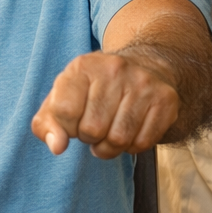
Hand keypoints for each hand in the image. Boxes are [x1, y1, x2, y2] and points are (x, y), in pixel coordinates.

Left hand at [31, 52, 179, 157]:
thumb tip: (57, 146)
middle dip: (89, 138)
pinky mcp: (165, 99)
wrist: (144, 65)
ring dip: (110, 147)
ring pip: (118, 140)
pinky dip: (132, 147)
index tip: (72, 125)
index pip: (64, 112)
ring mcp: (142, 83)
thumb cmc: (94, 90)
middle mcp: (114, 69)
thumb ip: (46, 124)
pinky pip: (142, 143)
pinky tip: (129, 132)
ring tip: (109, 133)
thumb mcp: (62, 97)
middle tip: (94, 129)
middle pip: (92, 129)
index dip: (66, 129)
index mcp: (82, 66)